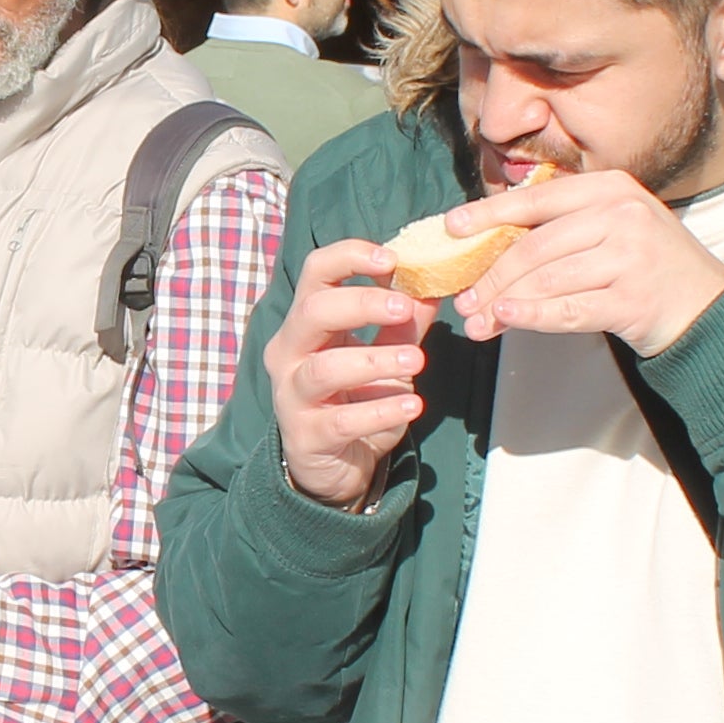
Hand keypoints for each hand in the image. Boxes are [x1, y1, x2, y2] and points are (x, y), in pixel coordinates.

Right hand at [264, 237, 430, 510]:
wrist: (334, 465)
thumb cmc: (355, 398)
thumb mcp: (383, 353)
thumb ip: (404, 321)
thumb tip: (434, 282)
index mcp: (306, 322)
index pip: (315, 272)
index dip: (350, 256)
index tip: (392, 259)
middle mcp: (289, 352)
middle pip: (314, 311)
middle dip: (363, 304)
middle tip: (405, 308)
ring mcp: (292, 395)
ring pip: (325, 369)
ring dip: (376, 361)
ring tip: (417, 361)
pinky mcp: (307, 435)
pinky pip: (342, 420)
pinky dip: (380, 411)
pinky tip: (412, 405)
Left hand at [450, 169, 723, 353]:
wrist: (707, 305)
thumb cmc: (647, 265)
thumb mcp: (613, 226)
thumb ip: (562, 226)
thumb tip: (488, 244)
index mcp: (610, 188)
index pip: (536, 199)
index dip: (488, 214)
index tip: (452, 228)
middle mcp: (622, 215)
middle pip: (535, 246)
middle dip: (491, 276)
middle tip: (463, 301)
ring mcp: (630, 256)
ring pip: (546, 280)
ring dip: (503, 303)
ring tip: (478, 322)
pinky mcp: (632, 299)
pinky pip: (568, 309)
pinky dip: (533, 316)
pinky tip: (507, 320)